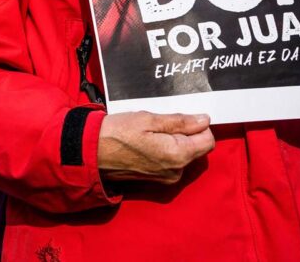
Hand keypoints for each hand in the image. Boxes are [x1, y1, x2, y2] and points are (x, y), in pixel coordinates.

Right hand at [97, 111, 214, 183]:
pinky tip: (147, 143)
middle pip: (197, 148)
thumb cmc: (117, 132)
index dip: (199, 125)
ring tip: (151, 132)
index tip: (180, 118)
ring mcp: (166, 178)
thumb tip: (204, 120)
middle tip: (161, 123)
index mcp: (178, 155)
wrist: (91, 153)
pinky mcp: (157, 180)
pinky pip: (171, 163)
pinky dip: (165, 151)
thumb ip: (180, 121)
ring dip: (174, 142)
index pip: (208, 140)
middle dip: (186, 134)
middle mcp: (176, 171)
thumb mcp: (149, 119)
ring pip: (184, 155)